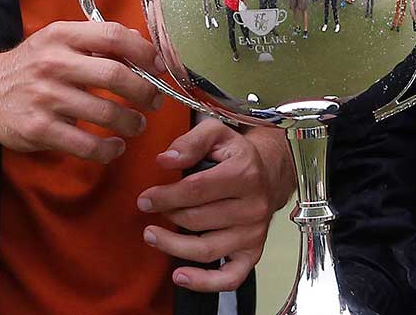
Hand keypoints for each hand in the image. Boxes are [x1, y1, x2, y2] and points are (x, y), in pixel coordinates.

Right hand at [0, 20, 162, 161]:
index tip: (159, 67)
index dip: (144, 52)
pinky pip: (86, 145)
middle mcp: (53, 63)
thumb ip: (96, 41)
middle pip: (116, 75)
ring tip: (137, 125)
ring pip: (106, 114)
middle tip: (154, 101)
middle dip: (145, 92)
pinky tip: (115, 147)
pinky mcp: (38, 129)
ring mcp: (45, 98)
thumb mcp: (58, 41)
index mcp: (61, 36)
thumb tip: (142, 47)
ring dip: (132, 123)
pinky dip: (109, 150)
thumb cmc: (30, 66)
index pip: (113, 36)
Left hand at [137, 119, 291, 291]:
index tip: (145, 198)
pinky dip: (204, 282)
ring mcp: (254, 232)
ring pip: (206, 249)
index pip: (196, 190)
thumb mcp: (216, 133)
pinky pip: (230, 277)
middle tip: (150, 209)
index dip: (165, 196)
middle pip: (197, 220)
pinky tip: (181, 276)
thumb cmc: (236, 155)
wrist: (270, 173)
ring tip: (153, 236)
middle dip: (167, 215)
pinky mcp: (252, 252)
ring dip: (173, 246)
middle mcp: (253, 206)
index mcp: (244, 173)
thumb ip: (190, 142)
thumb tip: (166, 160)